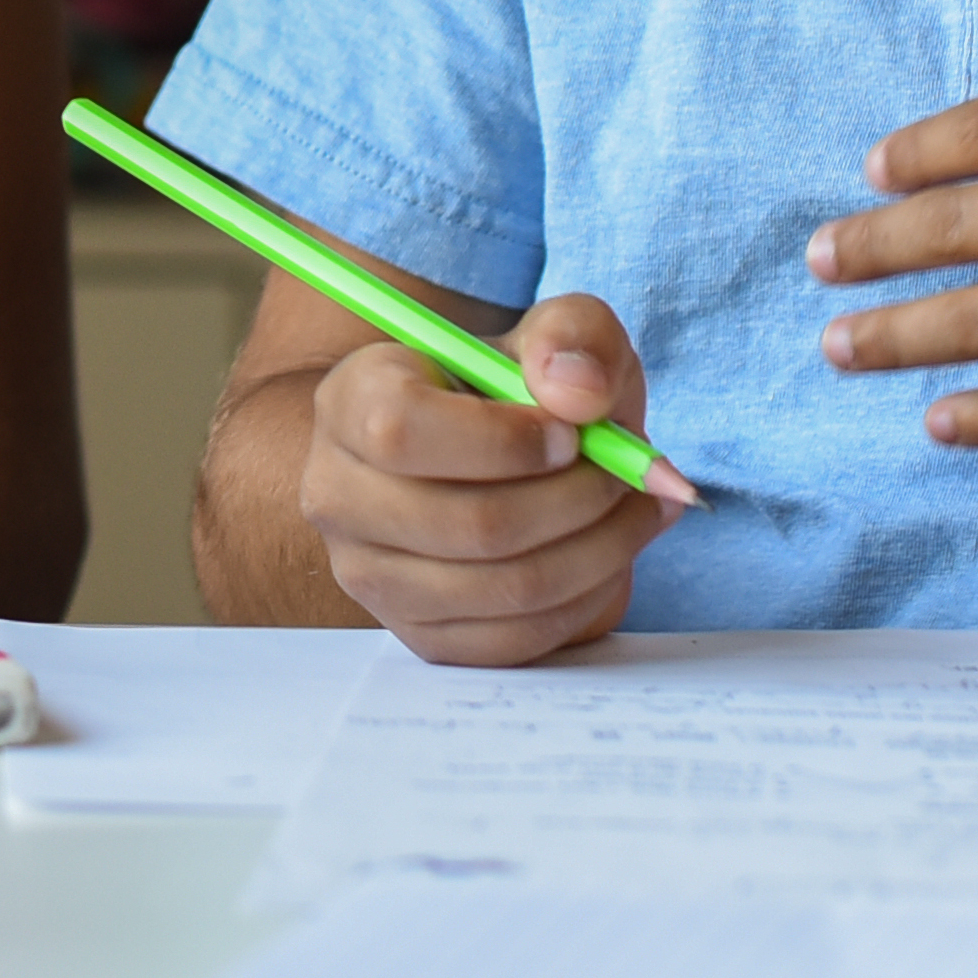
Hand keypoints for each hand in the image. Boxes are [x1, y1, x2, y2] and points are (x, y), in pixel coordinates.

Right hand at [292, 294, 694, 666]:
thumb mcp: (552, 337)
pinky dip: (584, 600)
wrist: (488, 462)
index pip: (402, 430)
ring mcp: (371, 576)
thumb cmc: (515, 393)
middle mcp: (339, 494)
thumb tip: (578, 392)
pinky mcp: (419, 635)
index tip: (572, 433)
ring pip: (503, 588)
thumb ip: (573, 337)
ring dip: (598, 553)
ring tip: (638, 511)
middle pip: (470, 524)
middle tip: (631, 475)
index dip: (505, 440)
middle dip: (578, 501)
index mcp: (350, 401)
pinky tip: (610, 556)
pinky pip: (515, 640)